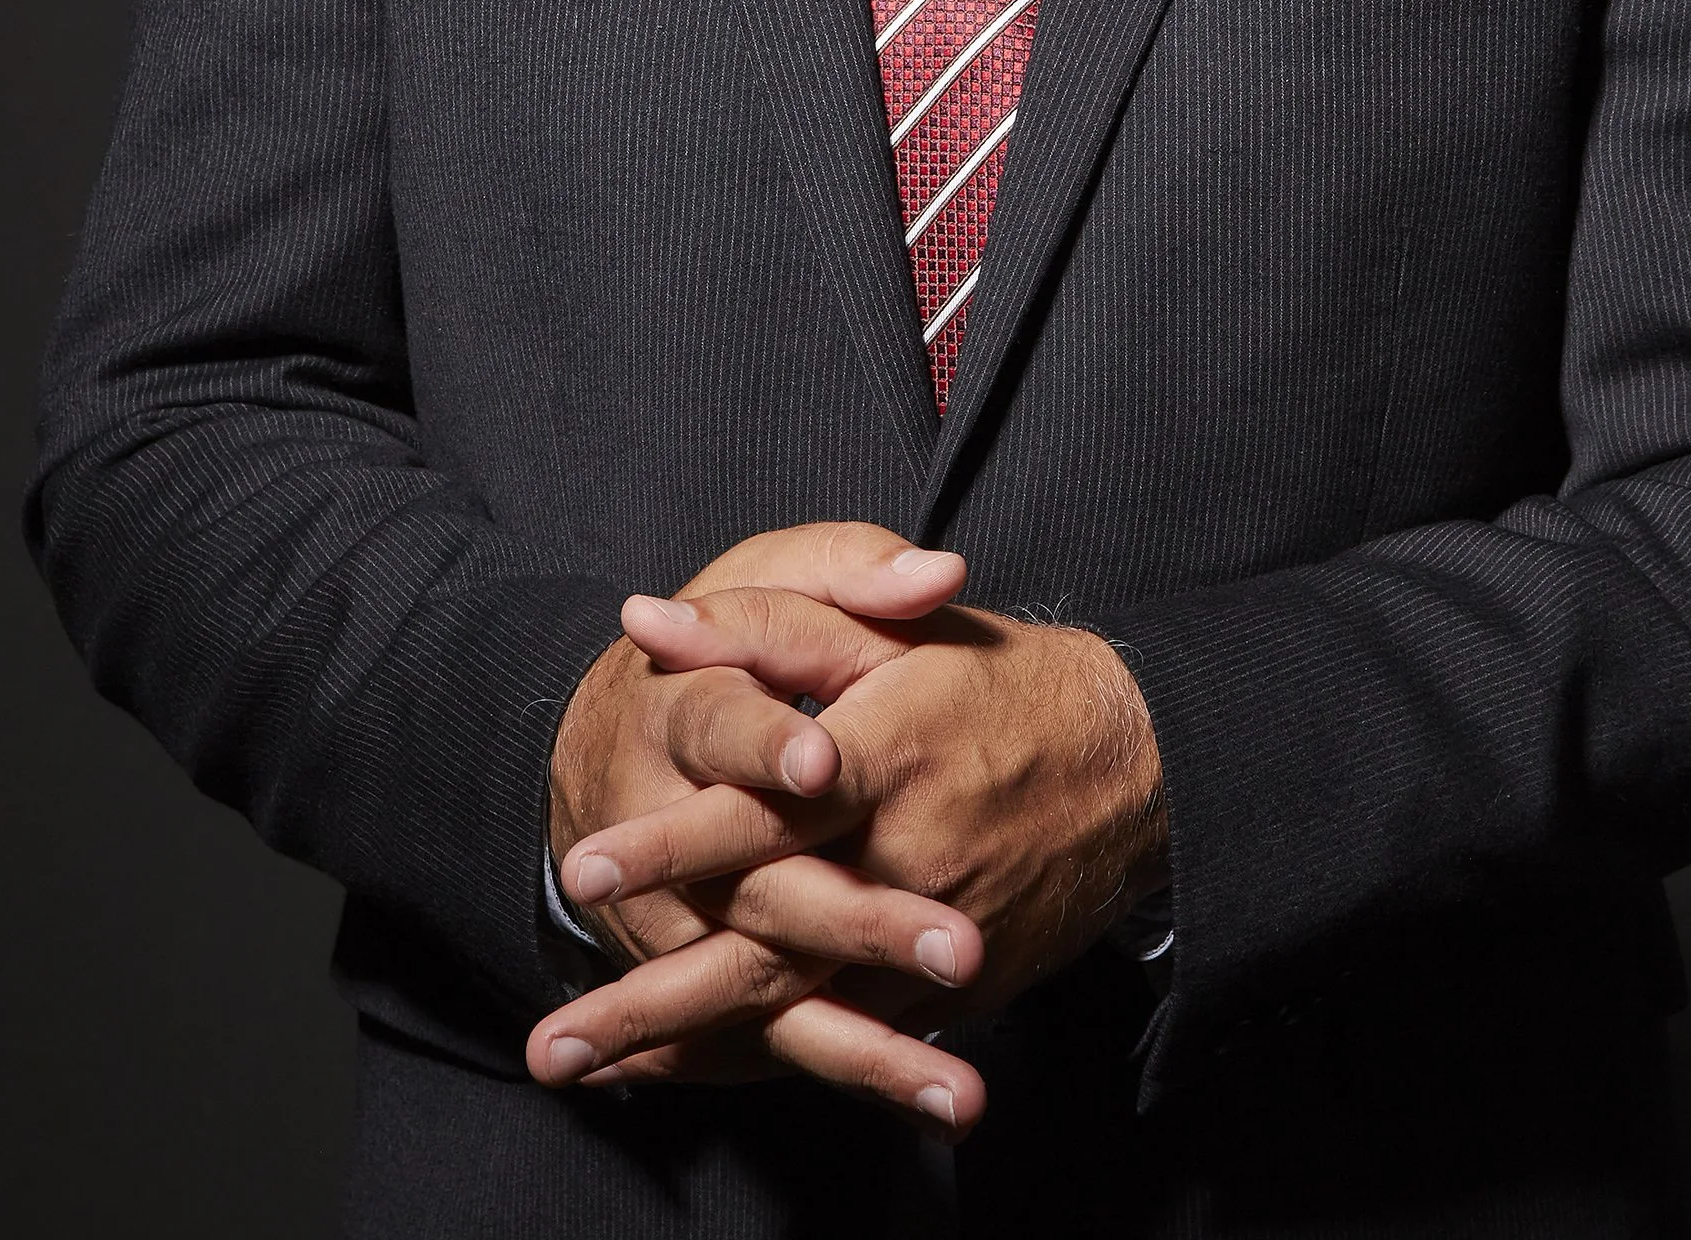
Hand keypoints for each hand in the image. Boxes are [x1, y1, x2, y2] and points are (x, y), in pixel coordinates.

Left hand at [530, 580, 1166, 1125]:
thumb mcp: (887, 628)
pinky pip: (843, 1031)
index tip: (588, 867)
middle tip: (554, 1036)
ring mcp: (935, 932)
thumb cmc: (998, 679)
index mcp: (891, 749)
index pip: (766, 803)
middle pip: (766, 931)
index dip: (676, 840)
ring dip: (681, 1043)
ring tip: (577, 1068)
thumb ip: (768, 623)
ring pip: (795, 1001)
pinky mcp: (953, 988)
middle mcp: (911, 852)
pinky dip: (753, 1058)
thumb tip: (644, 616)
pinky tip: (665, 1074)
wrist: (1136, 765)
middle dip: (654, 990)